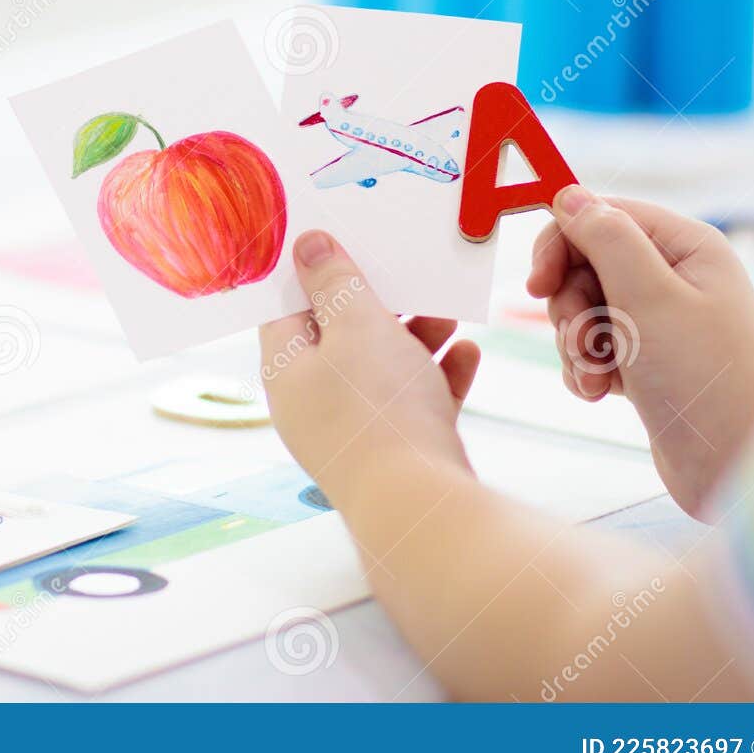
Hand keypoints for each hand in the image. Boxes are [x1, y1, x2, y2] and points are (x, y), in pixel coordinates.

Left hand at [258, 230, 481, 501]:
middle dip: (381, 304)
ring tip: (449, 312)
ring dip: (417, 336)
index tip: (345, 243)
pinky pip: (414, 402)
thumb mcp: (356, 325)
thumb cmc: (378, 409)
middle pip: (340, 337)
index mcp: (285, 370)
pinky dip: (439, 375)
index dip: (313, 273)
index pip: (286, 309)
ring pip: (382, 368)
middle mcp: (312, 402)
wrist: (419, 508)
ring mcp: (353, 430)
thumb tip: (306, 245)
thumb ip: (334, 281)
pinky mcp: (395, 451)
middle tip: (411, 275)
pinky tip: (467, 354)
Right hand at [526, 186, 753, 517]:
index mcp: (685, 246)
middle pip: (584, 263)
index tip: (537, 285)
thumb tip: (568, 194)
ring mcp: (659, 319)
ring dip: (576, 344)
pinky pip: (591, 347)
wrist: (737, 465)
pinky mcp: (646, 359)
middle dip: (569, 306)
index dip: (561, 243)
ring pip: (582, 309)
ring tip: (598, 377)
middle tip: (584, 341)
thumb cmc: (704, 377)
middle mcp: (674, 275)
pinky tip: (602, 393)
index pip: (602, 215)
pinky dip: (585, 369)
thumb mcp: (649, 297)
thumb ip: (605, 238)